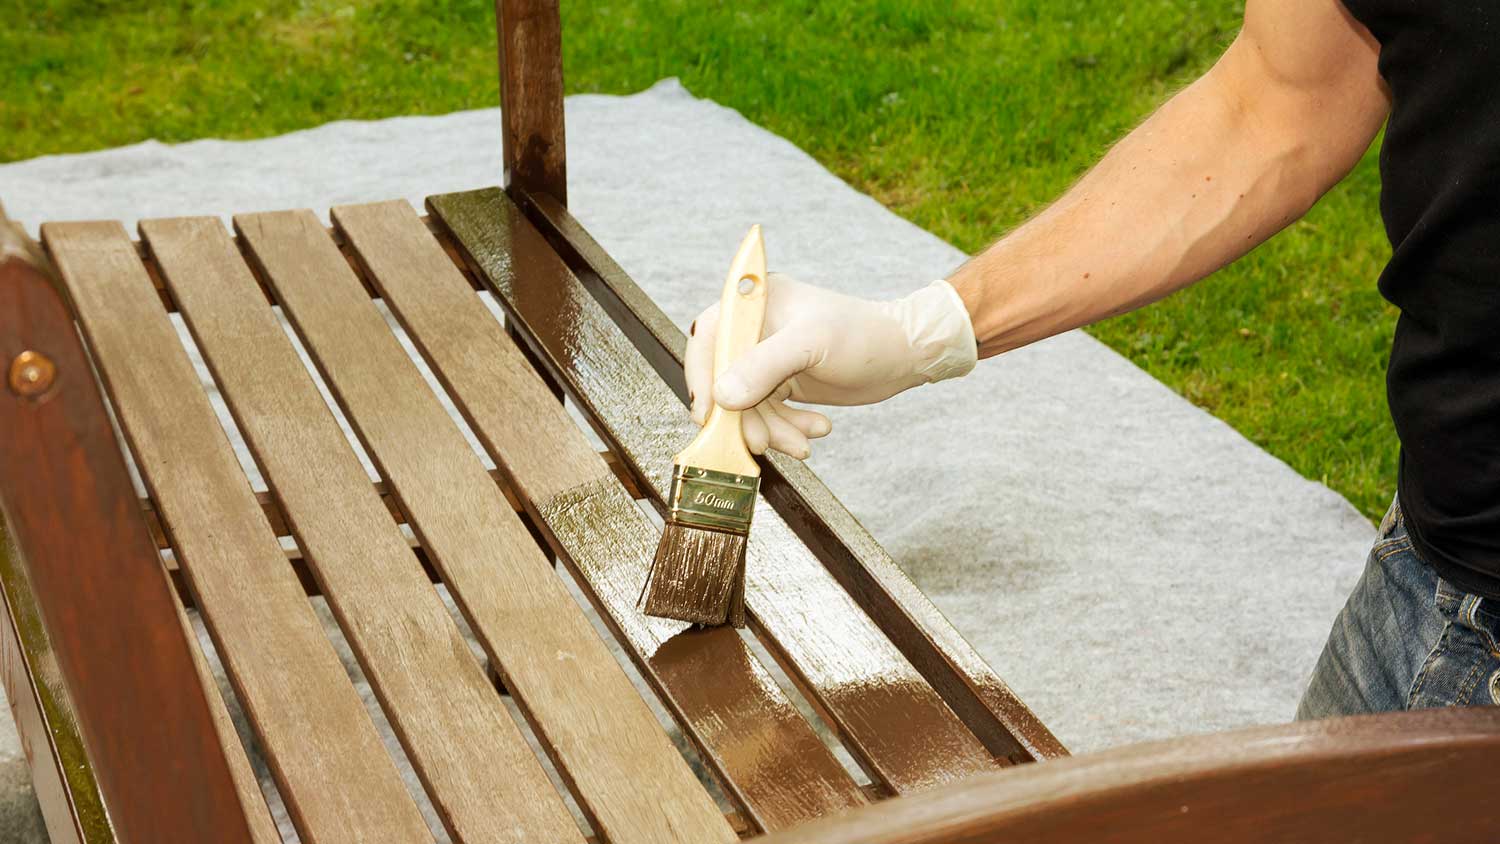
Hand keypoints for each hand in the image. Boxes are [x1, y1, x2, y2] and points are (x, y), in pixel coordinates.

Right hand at [685, 273, 976, 457]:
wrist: (903, 354)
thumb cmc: (863, 335)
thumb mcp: (812, 344)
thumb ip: (764, 366)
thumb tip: (722, 397)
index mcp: (755, 303)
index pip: (709, 337)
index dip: (701, 376)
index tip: (709, 414)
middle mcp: (755, 329)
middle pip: (723, 379)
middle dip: (744, 416)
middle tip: (763, 442)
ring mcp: (766, 358)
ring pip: (746, 405)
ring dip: (771, 430)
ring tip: (803, 443)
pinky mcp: (780, 383)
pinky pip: (767, 414)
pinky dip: (787, 429)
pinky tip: (816, 430)